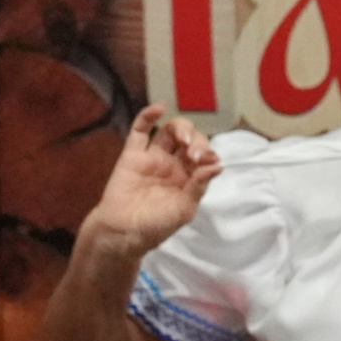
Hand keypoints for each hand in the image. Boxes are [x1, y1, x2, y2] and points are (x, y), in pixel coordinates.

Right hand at [81, 107, 220, 260]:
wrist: (123, 232)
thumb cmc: (155, 226)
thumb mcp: (184, 210)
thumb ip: (199, 187)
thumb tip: (217, 166)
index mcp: (189, 177)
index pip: (204, 155)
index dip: (208, 153)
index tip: (207, 161)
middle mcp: (173, 164)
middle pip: (190, 139)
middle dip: (197, 141)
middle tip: (194, 154)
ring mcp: (153, 157)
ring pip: (169, 131)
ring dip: (181, 129)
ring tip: (183, 140)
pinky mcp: (132, 154)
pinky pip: (140, 130)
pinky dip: (148, 115)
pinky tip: (159, 108)